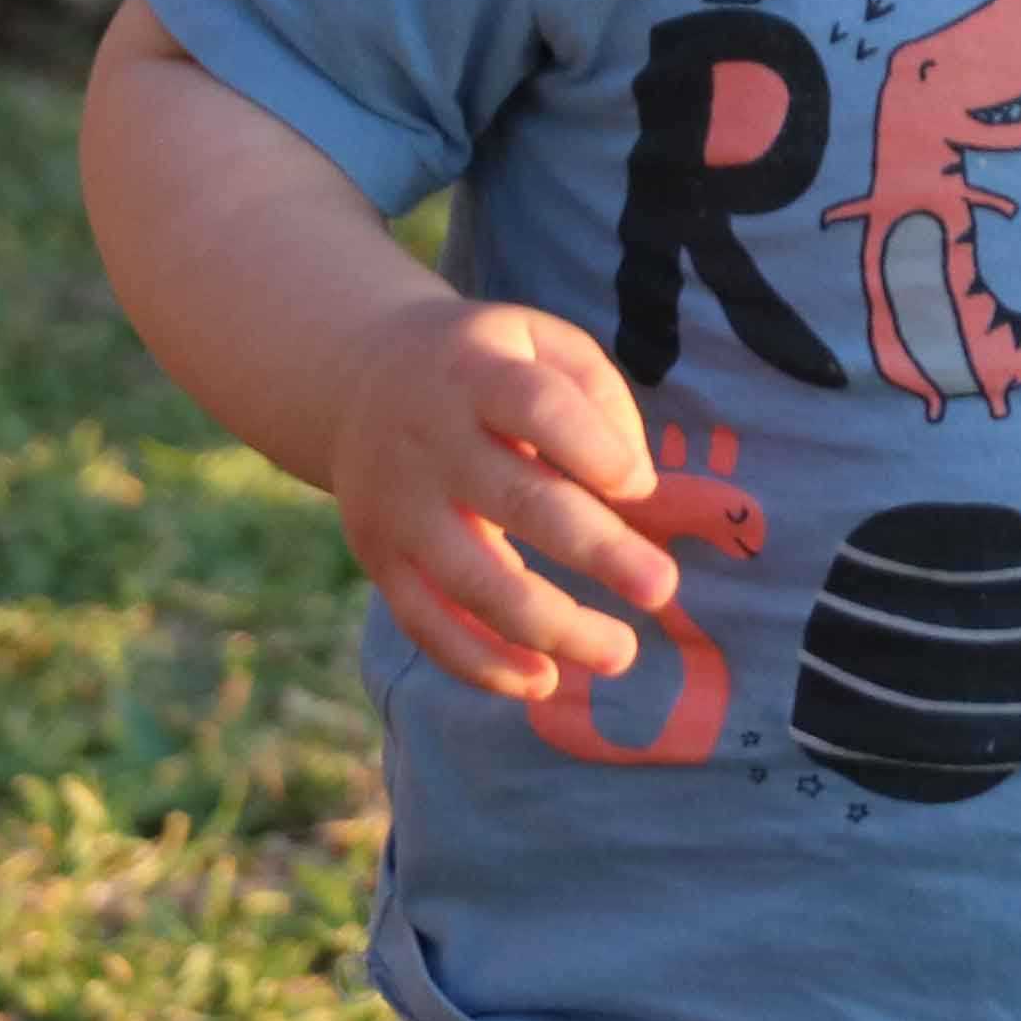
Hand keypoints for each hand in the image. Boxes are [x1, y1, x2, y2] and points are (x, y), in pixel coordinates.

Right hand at [318, 297, 678, 704]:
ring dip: (551, 626)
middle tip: (662, 589)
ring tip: (620, 653)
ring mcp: (400, 507)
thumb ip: (597, 395)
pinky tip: (545, 680)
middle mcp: (430, 441)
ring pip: (473, 581)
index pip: (536, 406)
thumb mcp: (539, 341)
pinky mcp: (380, 560)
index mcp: (477, 373)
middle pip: (516, 501)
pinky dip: (482, 664)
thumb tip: (638, 485)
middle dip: (597, 550)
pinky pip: (427, 624)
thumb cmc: (484, 368)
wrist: (359, 383)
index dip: (593, 447)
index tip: (640, 488)